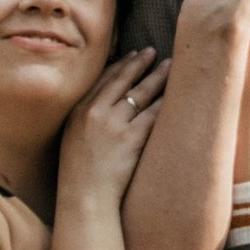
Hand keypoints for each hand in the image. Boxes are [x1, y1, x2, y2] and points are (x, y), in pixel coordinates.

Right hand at [59, 48, 166, 198]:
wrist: (83, 199)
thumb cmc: (77, 175)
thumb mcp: (72, 138)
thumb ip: (85, 119)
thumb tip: (103, 106)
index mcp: (79, 110)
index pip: (104, 79)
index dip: (121, 65)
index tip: (133, 55)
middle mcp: (95, 112)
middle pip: (123, 80)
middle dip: (140, 63)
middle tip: (153, 51)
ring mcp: (114, 124)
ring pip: (141, 93)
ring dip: (158, 77)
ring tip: (170, 66)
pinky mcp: (131, 139)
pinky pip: (153, 115)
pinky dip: (166, 103)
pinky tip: (177, 94)